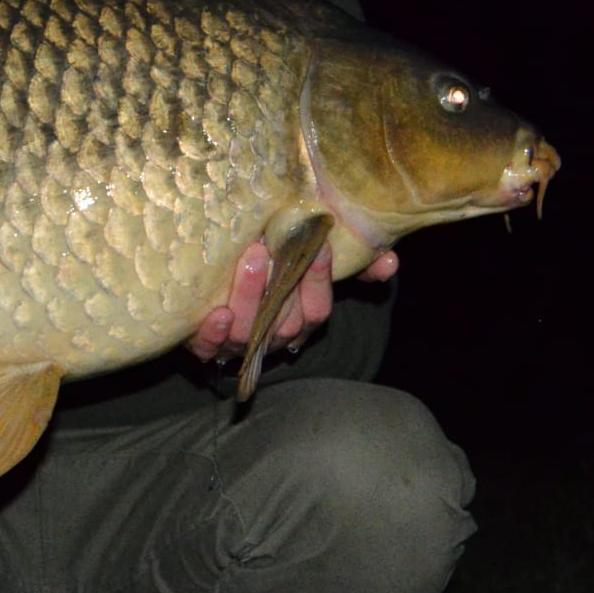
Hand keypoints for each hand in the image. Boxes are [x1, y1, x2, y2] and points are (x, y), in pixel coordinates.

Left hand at [184, 241, 399, 364]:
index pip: (317, 310)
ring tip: (248, 260)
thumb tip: (389, 262)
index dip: (320, 280)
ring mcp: (239, 344)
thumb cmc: (271, 274)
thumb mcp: (309, 264)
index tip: (319, 245)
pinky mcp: (204, 345)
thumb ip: (354, 264)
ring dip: (248, 299)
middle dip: (278, 287)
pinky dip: (213, 334)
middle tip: (267, 248)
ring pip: (248, 333)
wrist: (214, 285)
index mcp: (299, 320)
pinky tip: (216, 314)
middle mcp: (272, 336)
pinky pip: (209, 348)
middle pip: (283, 322)